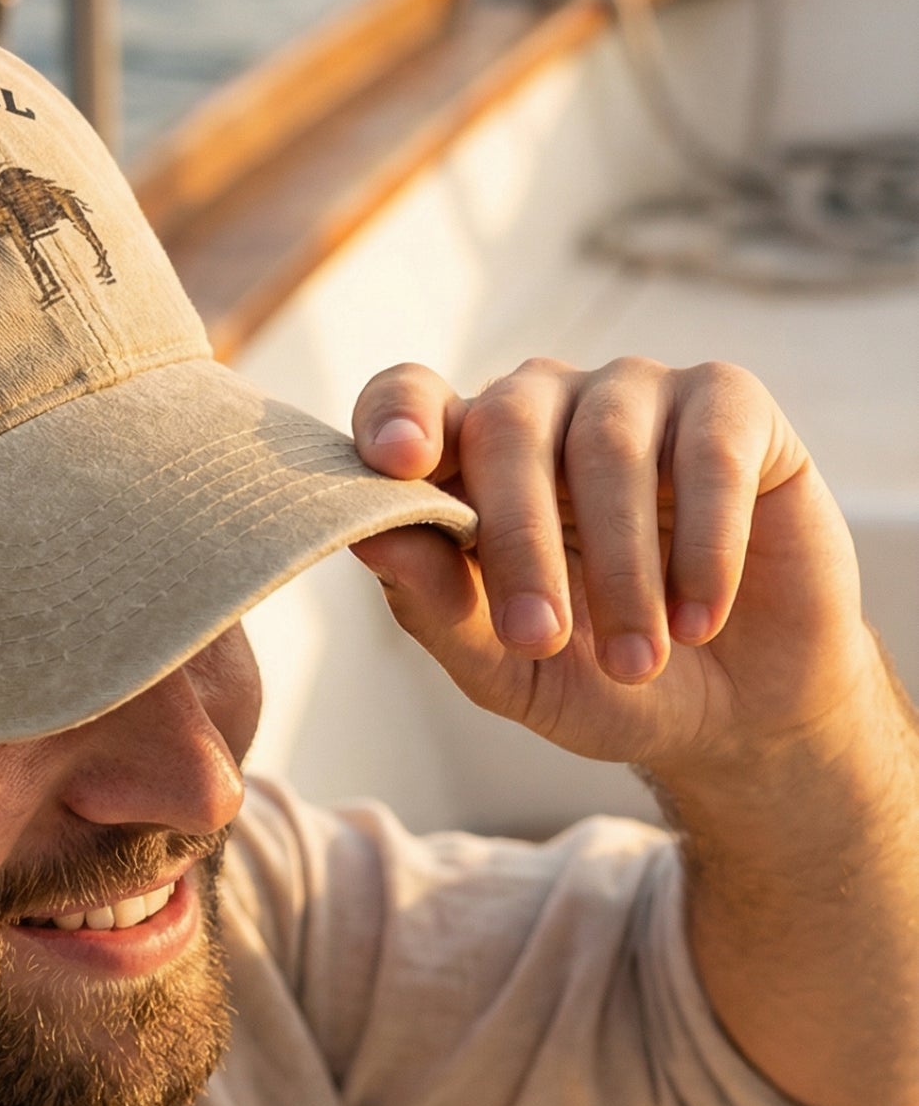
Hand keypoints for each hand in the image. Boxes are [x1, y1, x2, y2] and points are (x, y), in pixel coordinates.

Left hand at [347, 356, 879, 778]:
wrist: (735, 711)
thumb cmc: (596, 678)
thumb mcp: (504, 665)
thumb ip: (435, 605)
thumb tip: (369, 539)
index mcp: (464, 458)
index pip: (409, 398)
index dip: (396, 417)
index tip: (397, 461)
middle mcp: (543, 406)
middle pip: (508, 425)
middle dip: (518, 541)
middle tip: (540, 639)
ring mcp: (636, 394)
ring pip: (608, 443)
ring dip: (621, 566)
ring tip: (635, 661)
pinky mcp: (734, 406)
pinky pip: (711, 450)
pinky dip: (707, 543)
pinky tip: (701, 620)